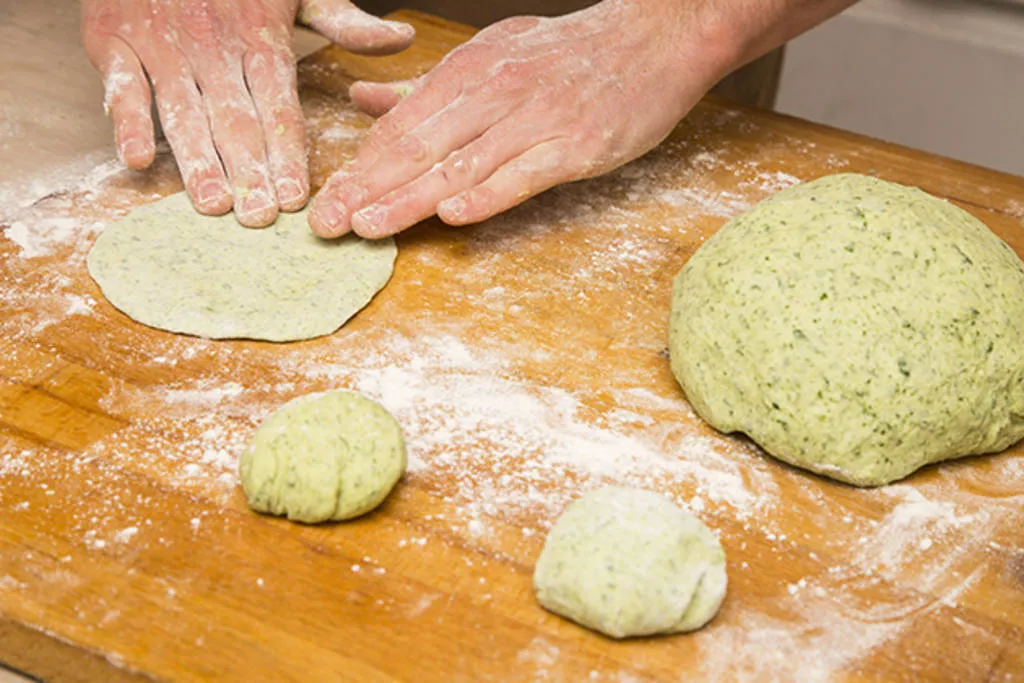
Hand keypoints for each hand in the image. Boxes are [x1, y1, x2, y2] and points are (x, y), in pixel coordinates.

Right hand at [82, 0, 413, 226]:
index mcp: (260, 39)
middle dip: (249, 171)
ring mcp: (163, 46)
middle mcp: (213, 49)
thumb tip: (401, 39)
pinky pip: (121, 84)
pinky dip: (126, 120)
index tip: (297, 197)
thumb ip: (343, 21)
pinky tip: (138, 159)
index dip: (287, 153)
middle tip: (259, 217)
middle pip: (235, 119)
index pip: (279, 106)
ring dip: (197, 160)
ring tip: (213, 203)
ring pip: (183, 111)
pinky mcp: (112, 39)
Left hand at [308, 0, 737, 237]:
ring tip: (368, 227)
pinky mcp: (575, 144)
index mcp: (468, 70)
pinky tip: (453, 216)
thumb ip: (426, 87)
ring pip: (462, 164)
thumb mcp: (491, 56)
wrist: (653, 36)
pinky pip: (524, 173)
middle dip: (367, 189)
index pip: (401, 126)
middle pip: (419, 147)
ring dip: (410, 198)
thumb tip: (364, 100)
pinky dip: (488, 194)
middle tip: (326, 225)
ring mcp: (535, 118)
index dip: (360, 167)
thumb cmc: (567, 55)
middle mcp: (494, 91)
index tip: (323, 201)